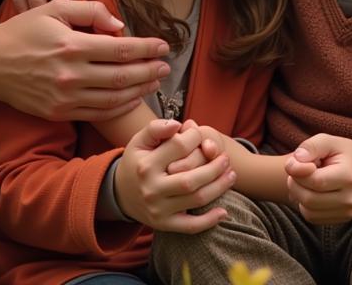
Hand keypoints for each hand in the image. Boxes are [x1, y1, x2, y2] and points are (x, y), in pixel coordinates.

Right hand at [0, 0, 169, 118]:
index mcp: (72, 45)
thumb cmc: (23, 30)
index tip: (164, 46)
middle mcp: (71, 74)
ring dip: (139, 91)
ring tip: (155, 82)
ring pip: (113, 98)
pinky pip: (97, 113)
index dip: (147, 48)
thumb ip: (90, 11)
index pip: (122, 49)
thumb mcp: (54, 8)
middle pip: (123, 76)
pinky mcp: (58, 112)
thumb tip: (119, 25)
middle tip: (166, 66)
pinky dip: (119, 107)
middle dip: (149, 71)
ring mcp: (64, 97)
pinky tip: (132, 98)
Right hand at [115, 119, 235, 231]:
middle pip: (191, 179)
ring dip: (219, 187)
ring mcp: (158, 209)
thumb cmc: (137, 160)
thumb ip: (157, 127)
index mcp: (147, 165)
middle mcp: (152, 189)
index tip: (201, 135)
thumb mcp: (140, 140)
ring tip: (231, 174)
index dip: (196, 137)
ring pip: (195, 200)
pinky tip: (224, 211)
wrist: (120, 193)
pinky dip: (209, 221)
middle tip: (226, 158)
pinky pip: (189, 227)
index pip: (180, 147)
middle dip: (215, 167)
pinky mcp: (163, 225)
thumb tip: (178, 125)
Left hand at [285, 135, 351, 224]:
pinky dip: (305, 205)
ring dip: (298, 195)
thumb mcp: (329, 141)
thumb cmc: (343, 153)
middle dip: (295, 184)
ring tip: (305, 179)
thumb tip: (292, 165)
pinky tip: (311, 191)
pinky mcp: (340, 220)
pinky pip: (312, 218)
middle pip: (309, 199)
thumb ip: (310, 147)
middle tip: (297, 170)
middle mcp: (350, 199)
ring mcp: (346, 212)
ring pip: (308, 212)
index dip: (298, 171)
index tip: (295, 160)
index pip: (315, 181)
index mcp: (349, 177)